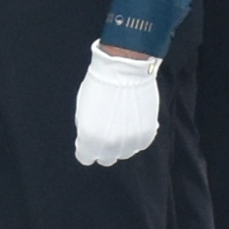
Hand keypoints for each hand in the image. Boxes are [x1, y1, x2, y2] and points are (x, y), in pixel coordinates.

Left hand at [71, 44, 161, 165]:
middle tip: (107, 130)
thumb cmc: (100, 84)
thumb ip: (86, 129)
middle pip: (105, 159)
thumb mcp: (83, 109)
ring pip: (124, 153)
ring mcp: (129, 141)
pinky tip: (133, 120)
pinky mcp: (145, 134)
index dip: (86, 147)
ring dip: (121, 142)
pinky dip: (136, 136)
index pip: (85, 158)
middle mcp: (108, 145)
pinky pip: (140, 144)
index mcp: (89, 138)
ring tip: (122, 122)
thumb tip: (93, 139)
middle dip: (103, 148)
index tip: (89, 138)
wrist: (124, 70)